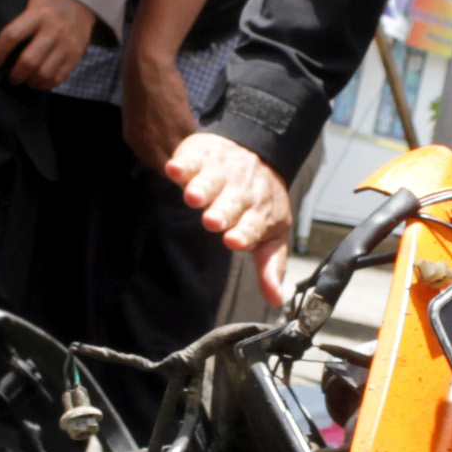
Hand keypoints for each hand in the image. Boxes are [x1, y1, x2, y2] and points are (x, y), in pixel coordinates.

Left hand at [0, 0, 97, 89]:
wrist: (81, 2)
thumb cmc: (47, 3)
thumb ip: (14, 10)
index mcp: (37, 13)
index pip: (12, 35)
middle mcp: (53, 29)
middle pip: (29, 60)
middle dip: (16, 74)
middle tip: (10, 78)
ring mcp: (66, 43)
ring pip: (44, 73)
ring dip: (31, 81)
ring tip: (25, 81)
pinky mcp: (76, 54)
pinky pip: (59, 77)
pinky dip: (46, 84)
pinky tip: (38, 82)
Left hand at [120, 47, 198, 173]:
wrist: (145, 68)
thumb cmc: (141, 90)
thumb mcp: (137, 120)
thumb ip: (147, 139)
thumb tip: (161, 150)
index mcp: (136, 143)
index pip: (157, 168)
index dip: (172, 169)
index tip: (183, 168)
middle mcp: (149, 145)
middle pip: (171, 168)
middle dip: (184, 168)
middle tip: (197, 165)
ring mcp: (166, 137)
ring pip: (185, 157)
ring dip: (196, 156)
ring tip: (207, 154)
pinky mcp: (182, 125)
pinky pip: (195, 141)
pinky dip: (202, 141)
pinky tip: (209, 139)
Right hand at [167, 131, 294, 281]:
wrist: (257, 152)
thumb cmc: (260, 202)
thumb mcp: (271, 234)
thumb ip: (270, 266)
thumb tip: (276, 299)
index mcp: (258, 215)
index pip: (252, 227)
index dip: (245, 234)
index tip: (236, 241)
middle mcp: (240, 194)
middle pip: (231, 205)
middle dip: (223, 213)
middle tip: (214, 221)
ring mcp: (221, 174)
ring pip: (211, 182)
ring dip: (203, 189)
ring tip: (194, 197)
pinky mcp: (202, 157)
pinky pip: (192, 160)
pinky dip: (184, 164)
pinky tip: (176, 169)